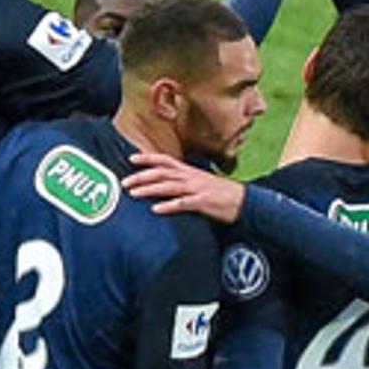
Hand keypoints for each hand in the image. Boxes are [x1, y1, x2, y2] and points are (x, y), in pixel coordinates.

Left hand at [123, 151, 246, 222]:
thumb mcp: (199, 181)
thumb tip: (163, 182)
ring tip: (133, 194)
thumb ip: (182, 180)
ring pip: (169, 187)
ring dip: (149, 190)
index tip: (130, 159)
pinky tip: (156, 210)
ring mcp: (197, 189)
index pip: (165, 160)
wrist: (244, 201)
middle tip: (124, 182)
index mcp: (188, 171)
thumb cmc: (219, 193)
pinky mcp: (203, 203)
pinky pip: (183, 204)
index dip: (148, 158)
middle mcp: (190, 177)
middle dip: (142, 176)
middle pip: (162, 173)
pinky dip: (169, 206)